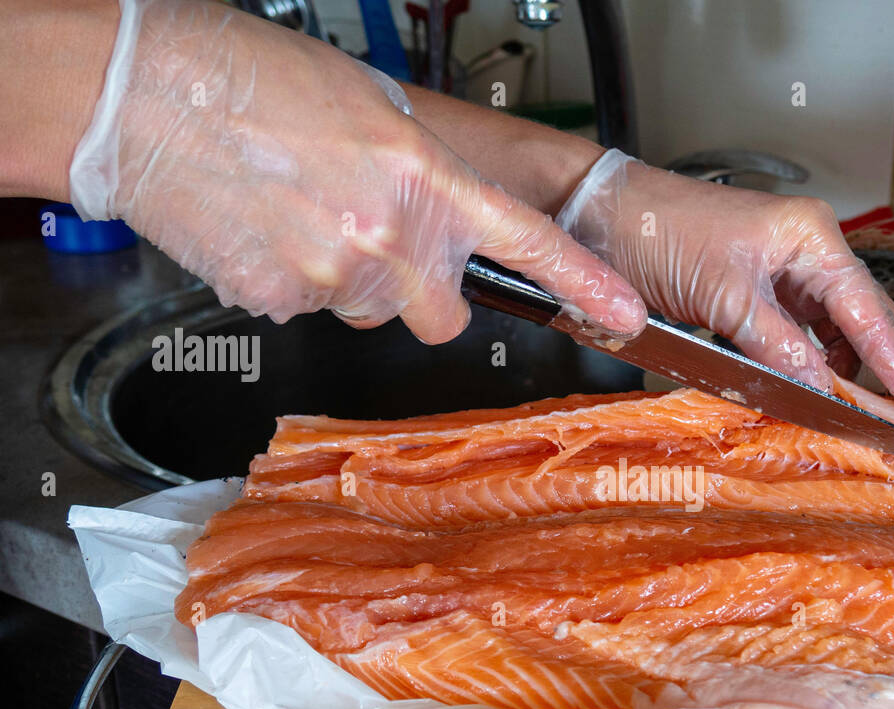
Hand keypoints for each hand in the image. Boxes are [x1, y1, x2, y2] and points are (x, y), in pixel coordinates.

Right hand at [68, 0, 644, 341]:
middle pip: (441, 317)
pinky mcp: (280, 301)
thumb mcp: (368, 109)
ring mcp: (335, 275)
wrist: (144, 94)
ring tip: (300, 215)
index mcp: (425, 178)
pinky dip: (291, 282)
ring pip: (370, 312)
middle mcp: (391, 237)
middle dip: (422, 296)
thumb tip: (433, 213)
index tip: (623, 313)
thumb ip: (418, 174)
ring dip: (349, 282)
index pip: (526, 242)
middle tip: (382, 248)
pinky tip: (265, 232)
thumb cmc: (249, 80)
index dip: (583, 284)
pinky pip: (307, 309)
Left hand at [556, 150, 893, 421]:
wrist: (602, 216)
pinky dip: (811, 364)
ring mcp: (782, 272)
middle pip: (864, 320)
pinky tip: (823, 390)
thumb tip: (823, 389)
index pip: (868, 310)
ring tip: (878, 413)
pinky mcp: (757, 292)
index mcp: (809, 237)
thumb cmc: (657, 231)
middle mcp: (806, 250)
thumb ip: (777, 344)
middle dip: (892, 369)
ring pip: (834, 331)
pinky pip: (799, 335)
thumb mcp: (723, 295)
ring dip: (850, 371)